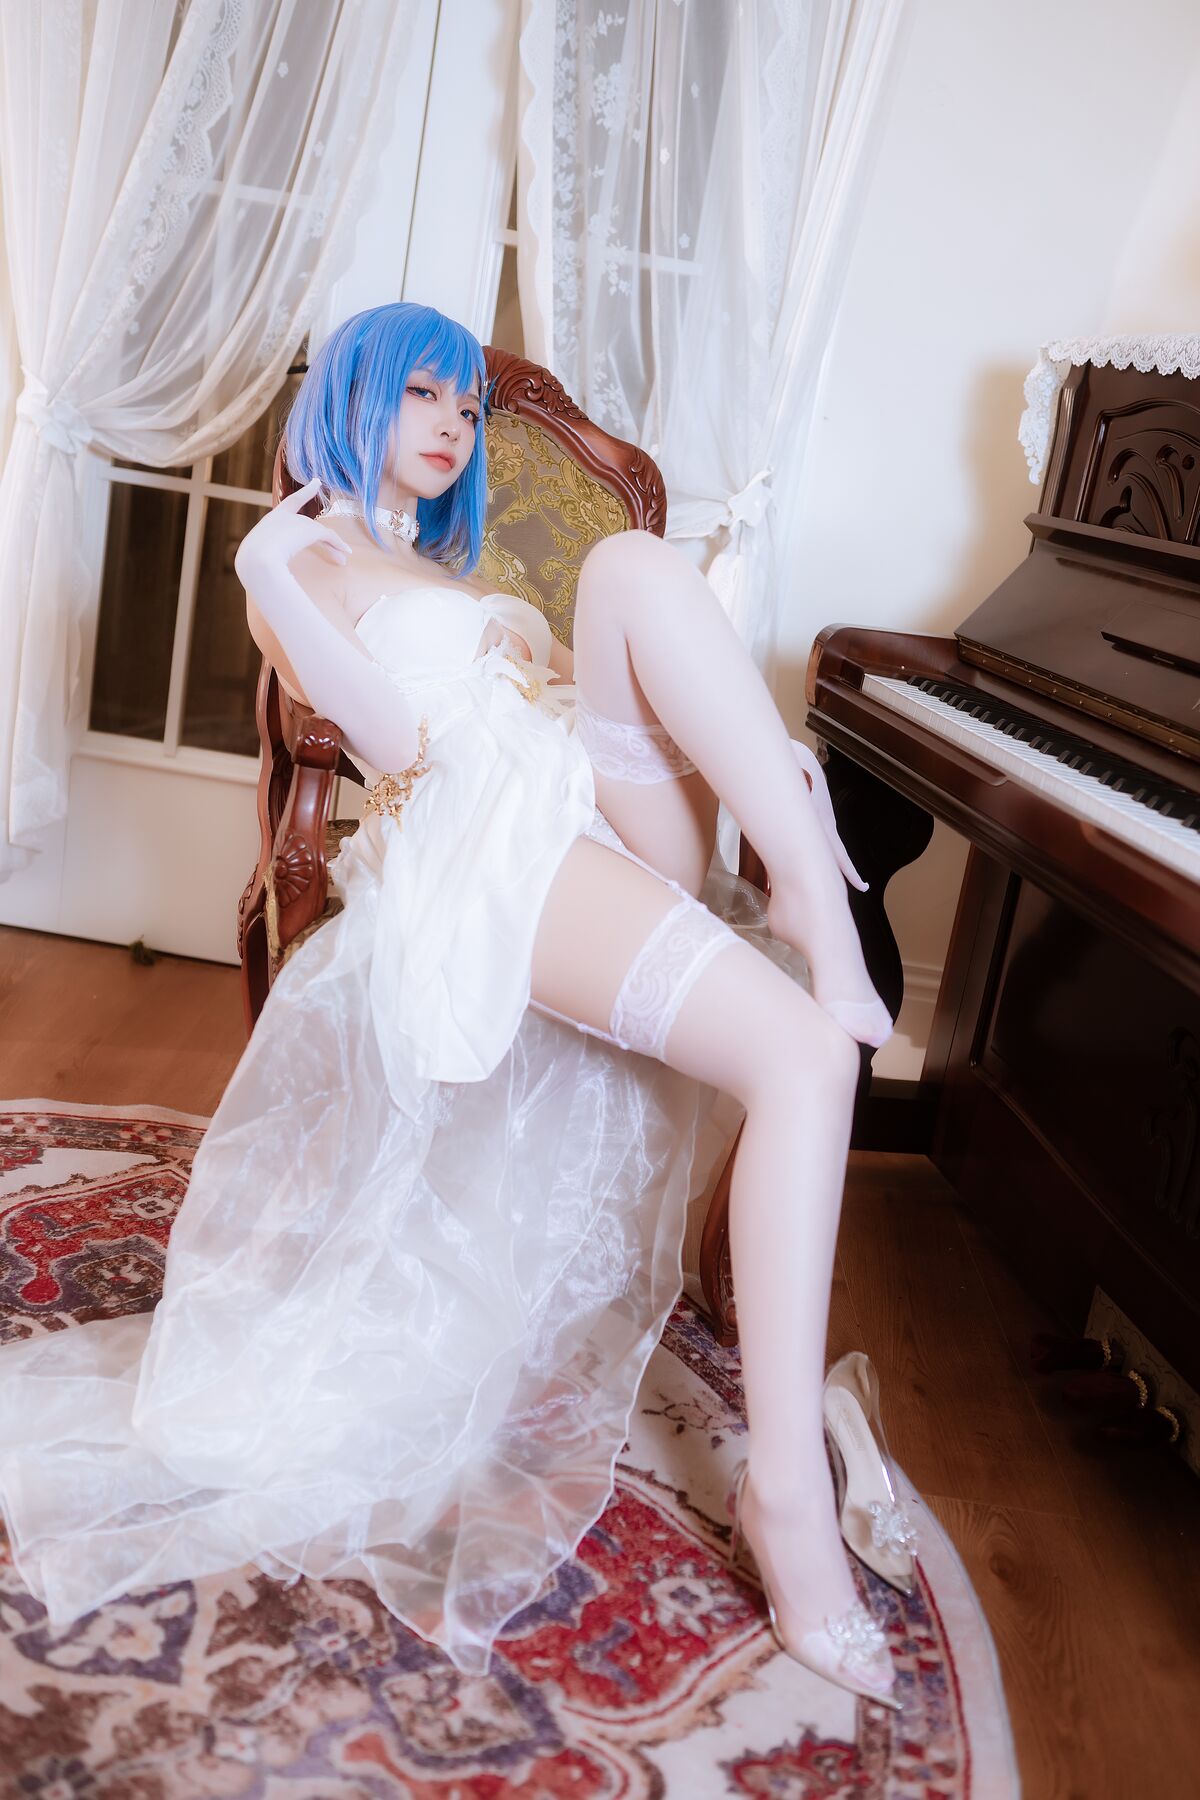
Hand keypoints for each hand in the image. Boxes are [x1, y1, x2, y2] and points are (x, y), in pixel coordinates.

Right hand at [234, 477, 350, 584]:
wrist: (256, 560)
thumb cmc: (254, 565)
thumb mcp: (262, 563)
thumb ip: (270, 564)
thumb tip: (267, 581)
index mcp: (270, 523)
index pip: (290, 504)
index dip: (305, 493)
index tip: (316, 482)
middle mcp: (284, 517)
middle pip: (308, 526)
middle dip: (320, 535)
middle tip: (334, 522)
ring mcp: (296, 521)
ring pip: (319, 533)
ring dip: (332, 547)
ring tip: (343, 559)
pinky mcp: (309, 530)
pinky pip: (327, 537)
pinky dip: (337, 544)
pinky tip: (348, 552)